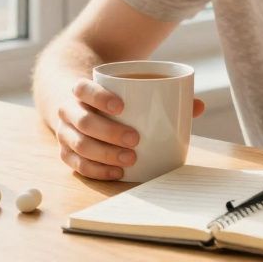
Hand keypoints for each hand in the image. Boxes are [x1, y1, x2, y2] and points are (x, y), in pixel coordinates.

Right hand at [55, 77, 205, 179]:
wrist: (78, 104)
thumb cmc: (112, 98)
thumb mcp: (129, 90)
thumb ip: (161, 93)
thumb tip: (198, 105)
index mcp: (81, 90)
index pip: (83, 89)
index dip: (99, 97)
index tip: (122, 106)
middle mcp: (68, 110)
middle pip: (83, 121)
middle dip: (109, 132)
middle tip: (135, 139)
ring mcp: (64, 133)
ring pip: (78, 145)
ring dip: (104, 154)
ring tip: (129, 160)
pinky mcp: (66, 153)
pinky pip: (77, 165)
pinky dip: (96, 170)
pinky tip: (116, 173)